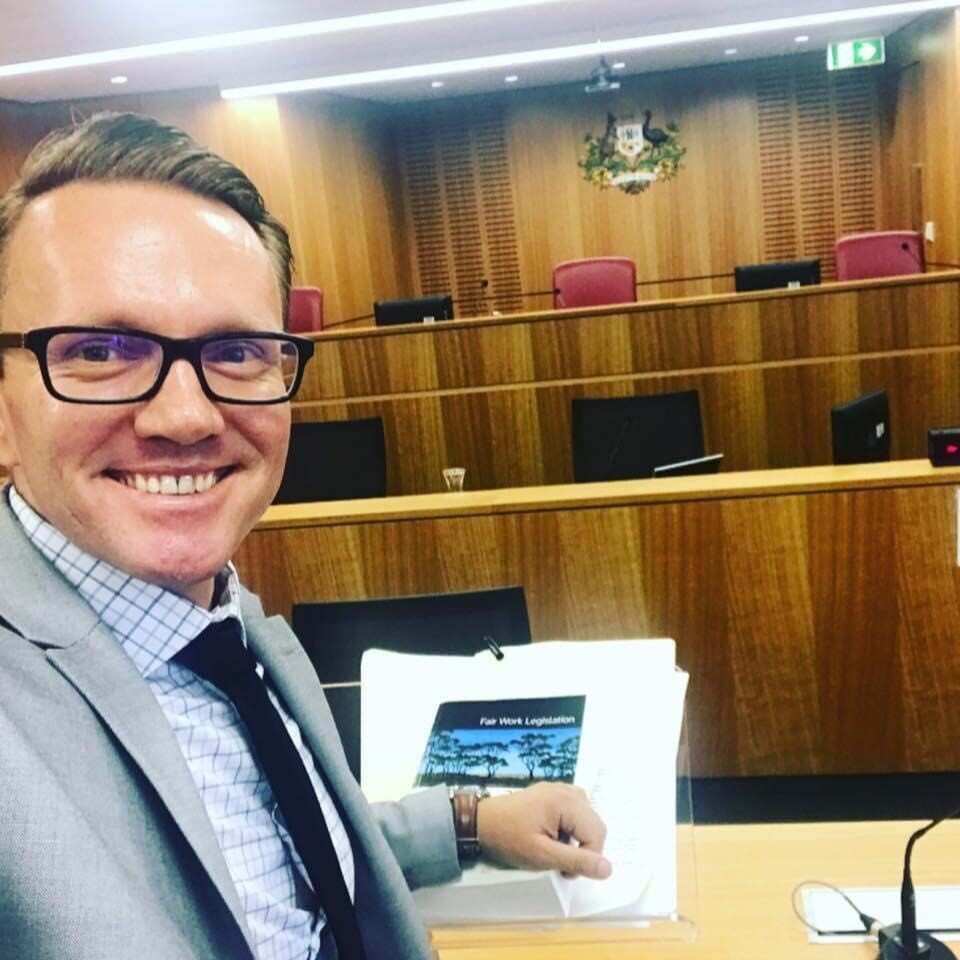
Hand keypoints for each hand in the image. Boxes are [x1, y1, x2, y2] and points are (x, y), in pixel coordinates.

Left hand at [475, 782, 611, 879]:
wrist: (479, 822)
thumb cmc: (509, 839)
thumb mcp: (542, 855)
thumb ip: (577, 861)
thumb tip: (608, 869)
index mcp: (565, 801)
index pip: (597, 833)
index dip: (588, 857)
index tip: (565, 871)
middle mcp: (566, 790)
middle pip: (594, 823)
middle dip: (583, 847)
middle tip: (560, 864)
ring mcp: (558, 789)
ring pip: (586, 817)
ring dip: (577, 837)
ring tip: (556, 849)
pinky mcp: (550, 793)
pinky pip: (574, 810)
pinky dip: (569, 826)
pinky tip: (554, 836)